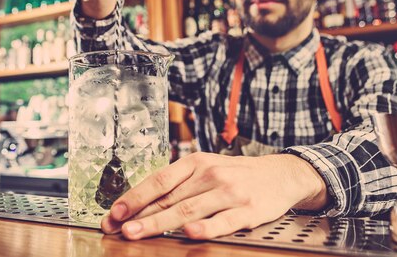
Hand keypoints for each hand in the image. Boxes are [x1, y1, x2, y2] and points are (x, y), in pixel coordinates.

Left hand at [100, 152, 328, 239]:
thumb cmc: (235, 174)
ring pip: (189, 209)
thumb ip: (179, 185)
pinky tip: (190, 234)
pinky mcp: (248, 210)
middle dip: (140, 214)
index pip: (159, 179)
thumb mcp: (206, 169)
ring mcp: (230, 192)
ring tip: (138, 233)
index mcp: (196, 162)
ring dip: (160, 223)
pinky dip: (206, 228)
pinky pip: (224, 221)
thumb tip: (143, 204)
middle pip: (169, 198)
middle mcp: (210, 174)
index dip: (135, 196)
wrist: (280, 174)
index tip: (115, 211)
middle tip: (118, 228)